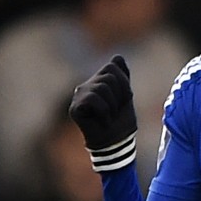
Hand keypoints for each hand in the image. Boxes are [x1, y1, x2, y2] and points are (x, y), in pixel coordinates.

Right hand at [68, 55, 137, 170]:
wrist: (116, 144)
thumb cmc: (121, 123)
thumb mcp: (126, 97)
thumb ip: (122, 77)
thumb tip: (117, 56)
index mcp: (97, 82)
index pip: (113, 66)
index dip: (125, 83)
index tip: (125, 100)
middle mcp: (85, 86)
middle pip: (109, 75)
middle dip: (121, 94)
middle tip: (117, 111)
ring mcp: (78, 96)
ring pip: (102, 87)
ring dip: (113, 105)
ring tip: (110, 117)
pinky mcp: (75, 108)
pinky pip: (94, 99)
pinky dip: (105, 111)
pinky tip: (104, 121)